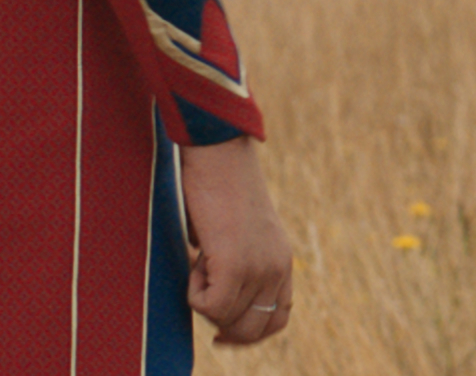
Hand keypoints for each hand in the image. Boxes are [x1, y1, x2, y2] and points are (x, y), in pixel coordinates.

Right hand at [179, 136, 292, 344]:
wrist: (217, 147)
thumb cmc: (218, 177)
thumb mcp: (238, 226)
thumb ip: (237, 259)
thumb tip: (213, 290)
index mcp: (281, 258)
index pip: (277, 318)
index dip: (248, 328)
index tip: (221, 326)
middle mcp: (277, 268)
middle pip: (254, 329)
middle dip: (223, 321)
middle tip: (200, 287)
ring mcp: (258, 268)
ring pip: (229, 320)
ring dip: (206, 300)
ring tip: (199, 259)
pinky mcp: (234, 265)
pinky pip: (211, 306)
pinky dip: (195, 293)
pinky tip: (193, 258)